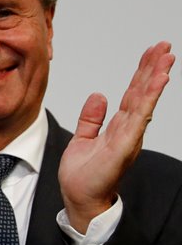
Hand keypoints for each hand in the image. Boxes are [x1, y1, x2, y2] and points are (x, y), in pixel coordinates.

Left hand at [59, 41, 174, 231]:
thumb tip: (99, 95)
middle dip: (153, 69)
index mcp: (119, 126)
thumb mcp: (83, 137)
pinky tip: (156, 84)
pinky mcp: (122, 146)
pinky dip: (147, 100)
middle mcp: (128, 130)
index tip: (152, 52)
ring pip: (144, 102)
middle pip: (142, 93)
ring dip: (155, 80)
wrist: (78, 198)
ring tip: (166, 59)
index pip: (133, 93)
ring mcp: (128, 137)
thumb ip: (92, 117)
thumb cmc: (83, 173)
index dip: (142, 73)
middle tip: (165, 46)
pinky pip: (137, 119)